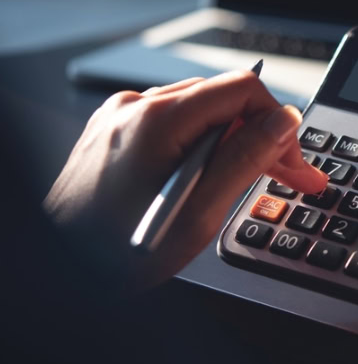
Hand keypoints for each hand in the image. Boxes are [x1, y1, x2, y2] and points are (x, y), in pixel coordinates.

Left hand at [44, 70, 327, 291]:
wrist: (58, 274)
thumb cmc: (116, 256)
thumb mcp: (198, 215)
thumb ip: (245, 160)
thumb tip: (283, 123)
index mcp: (156, 121)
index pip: (242, 89)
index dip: (278, 123)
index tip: (294, 161)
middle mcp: (134, 108)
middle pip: (223, 101)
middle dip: (262, 136)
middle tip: (294, 175)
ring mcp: (121, 118)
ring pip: (201, 113)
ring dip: (234, 142)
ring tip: (254, 179)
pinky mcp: (115, 132)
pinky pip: (174, 125)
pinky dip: (201, 146)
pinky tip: (211, 176)